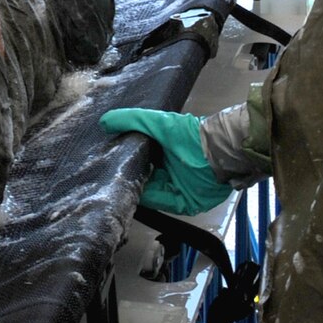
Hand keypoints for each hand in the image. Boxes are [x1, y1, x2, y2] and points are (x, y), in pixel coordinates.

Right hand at [100, 108, 232, 215]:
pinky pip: (161, 202)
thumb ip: (131, 120)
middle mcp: (169, 169)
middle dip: (128, 178)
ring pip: (149, 191)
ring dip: (136, 190)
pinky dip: (148, 200)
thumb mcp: (157, 122)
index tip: (105, 160)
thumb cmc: (189, 135)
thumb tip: (103, 121)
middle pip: (143, 176)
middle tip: (106, 178)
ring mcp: (176, 187)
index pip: (139, 159)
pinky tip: (133, 196)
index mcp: (163, 150)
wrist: (218, 152)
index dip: (124, 160)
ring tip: (115, 188)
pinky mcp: (183, 202)